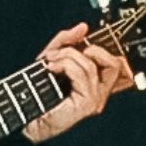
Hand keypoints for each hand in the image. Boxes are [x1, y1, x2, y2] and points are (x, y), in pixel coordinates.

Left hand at [22, 23, 130, 143]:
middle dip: (90, 49)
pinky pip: (83, 74)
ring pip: (91, 65)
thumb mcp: (53, 58)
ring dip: (67, 56)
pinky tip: (52, 68)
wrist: (27, 117)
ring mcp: (96, 99)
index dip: (103, 48)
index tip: (83, 43)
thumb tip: (83, 27)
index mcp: (97, 83)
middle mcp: (101, 92)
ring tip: (51, 61)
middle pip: (115, 63)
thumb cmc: (39, 95)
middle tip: (67, 52)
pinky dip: (65, 65)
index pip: (118, 62)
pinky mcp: (88, 103)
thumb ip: (66, 41)